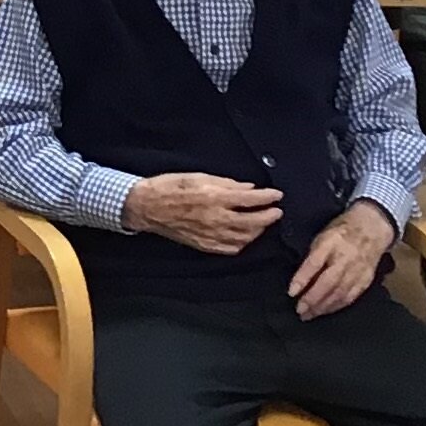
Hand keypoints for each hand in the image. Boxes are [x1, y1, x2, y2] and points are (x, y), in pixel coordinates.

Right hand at [123, 169, 283, 254]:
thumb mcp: (200, 176)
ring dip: (258, 231)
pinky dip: (242, 243)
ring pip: (244, 238)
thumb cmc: (170, 186)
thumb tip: (249, 188)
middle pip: (253, 222)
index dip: (268, 197)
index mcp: (215, 198)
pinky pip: (230, 249)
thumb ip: (227, 184)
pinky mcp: (204, 245)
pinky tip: (245, 237)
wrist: (147, 206)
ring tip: (263, 223)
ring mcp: (211, 235)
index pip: (251, 199)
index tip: (277, 195)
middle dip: (269, 217)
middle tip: (276, 211)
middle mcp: (216, 219)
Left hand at [289, 202, 394, 319]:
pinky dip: (337, 306)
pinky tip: (326, 311)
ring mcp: (357, 270)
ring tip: (309, 315)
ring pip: (339, 293)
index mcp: (331, 242)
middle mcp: (345, 258)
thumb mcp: (322, 236)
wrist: (372, 227)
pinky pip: (350, 297)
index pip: (314, 263)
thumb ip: (312, 256)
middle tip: (299, 310)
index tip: (291, 292)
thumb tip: (300, 279)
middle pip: (328, 282)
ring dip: (323, 307)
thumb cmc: (341, 231)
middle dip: (312, 299)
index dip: (302, 279)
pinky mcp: (366, 280)